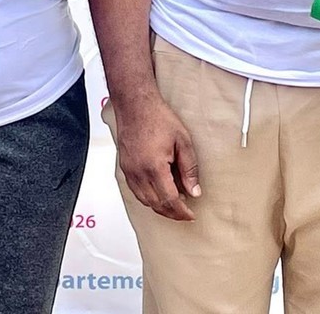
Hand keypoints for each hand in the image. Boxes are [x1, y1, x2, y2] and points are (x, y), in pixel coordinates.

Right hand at [113, 92, 200, 220]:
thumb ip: (189, 169)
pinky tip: (158, 193)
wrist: (135, 104)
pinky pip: (135, 191)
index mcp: (154, 167)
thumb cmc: (157, 117)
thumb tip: (194, 191)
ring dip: (159, 207)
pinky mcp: (124, 167)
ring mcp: (129, 171)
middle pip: (155, 204)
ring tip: (174, 204)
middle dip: (172, 213)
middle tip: (185, 213)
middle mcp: (138, 172)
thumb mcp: (183, 141)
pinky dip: (147, 198)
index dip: (181, 211)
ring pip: (144, 200)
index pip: (169, 200)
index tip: (191, 215)